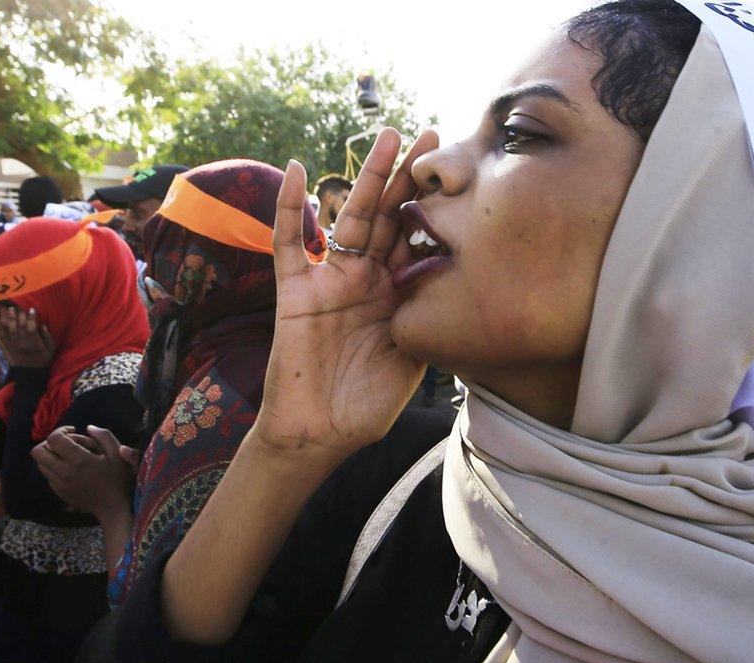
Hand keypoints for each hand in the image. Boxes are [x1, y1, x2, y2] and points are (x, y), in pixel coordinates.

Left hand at [0, 305, 54, 367]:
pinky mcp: (3, 345)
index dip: (31, 318)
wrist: (29, 373)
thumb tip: (43, 325)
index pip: (31, 328)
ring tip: (5, 308)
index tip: (31, 309)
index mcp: (33, 343)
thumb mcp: (51, 349)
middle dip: (16, 315)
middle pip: (17, 327)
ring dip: (5, 318)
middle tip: (16, 305)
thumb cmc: (42, 359)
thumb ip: (48, 337)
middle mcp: (20, 342)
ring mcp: (10, 344)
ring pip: (6, 329)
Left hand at [31, 425, 136, 518]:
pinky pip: (48, 475)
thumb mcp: (118, 453)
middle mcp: (64, 472)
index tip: (72, 431)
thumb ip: (103, 436)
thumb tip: (88, 428)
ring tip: (68, 455)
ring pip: (40, 463)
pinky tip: (71, 468)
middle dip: (49, 442)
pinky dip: (54, 467)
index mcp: (79, 460)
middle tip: (65, 443)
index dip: (60, 430)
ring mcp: (59, 484)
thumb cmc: (118, 479)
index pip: (54, 439)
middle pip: (38, 452)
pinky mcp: (59, 492)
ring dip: (51, 455)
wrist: (114, 508)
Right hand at [249, 127, 438, 466]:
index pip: (417, 239)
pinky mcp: (296, 292)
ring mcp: (330, 282)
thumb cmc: (365, 406)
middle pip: (390, 217)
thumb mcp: (413, 361)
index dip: (435, 207)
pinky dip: (290, 207)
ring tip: (387, 138)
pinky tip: (296, 170)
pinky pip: (290, 244)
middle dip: (409, 178)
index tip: (460, 170)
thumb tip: (463, 289)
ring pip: (351, 218)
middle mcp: (365, 280)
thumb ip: (428, 322)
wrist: (318, 436)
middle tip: (431, 136)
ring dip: (368, 178)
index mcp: (396, 295)